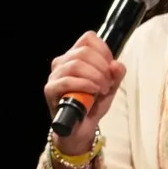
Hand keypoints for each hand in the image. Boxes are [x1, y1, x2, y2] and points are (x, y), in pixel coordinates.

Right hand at [43, 31, 124, 151]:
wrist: (79, 130)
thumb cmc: (92, 106)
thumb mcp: (109, 88)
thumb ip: (116, 75)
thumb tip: (117, 65)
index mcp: (75, 56)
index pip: (88, 38)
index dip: (104, 50)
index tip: (111, 68)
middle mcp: (62, 62)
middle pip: (84, 51)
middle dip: (102, 67)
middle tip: (108, 83)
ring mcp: (54, 75)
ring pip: (76, 64)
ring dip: (95, 77)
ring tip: (102, 89)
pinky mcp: (50, 89)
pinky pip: (67, 81)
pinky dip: (85, 85)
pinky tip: (94, 92)